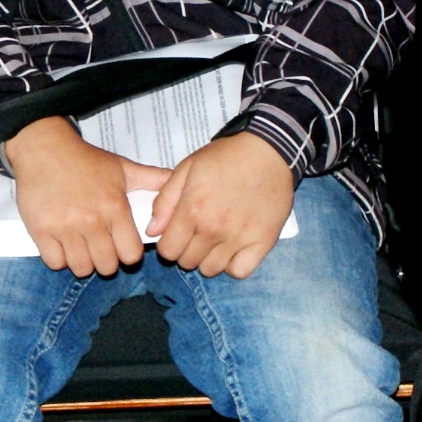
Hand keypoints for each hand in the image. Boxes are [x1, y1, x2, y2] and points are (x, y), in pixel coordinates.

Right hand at [6, 116, 170, 277]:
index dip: (128, 254)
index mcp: (115, 208)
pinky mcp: (41, 230)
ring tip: (81, 248)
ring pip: (80, 268)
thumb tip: (177, 180)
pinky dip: (59, 258)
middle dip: (106, 261)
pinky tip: (62, 245)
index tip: (121, 246)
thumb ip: (153, 178)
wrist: (44, 148)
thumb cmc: (85, 160)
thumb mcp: (123, 167)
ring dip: (82, 262)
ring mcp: (65, 228)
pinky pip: (54, 262)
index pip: (131, 255)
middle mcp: (92, 221)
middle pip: (107, 266)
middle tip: (100, 248)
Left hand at [147, 132, 291, 278]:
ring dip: (208, 259)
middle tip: (196, 234)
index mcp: (192, 210)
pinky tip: (232, 249)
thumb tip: (153, 231)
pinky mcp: (262, 242)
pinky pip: (240, 271)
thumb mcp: (187, 168)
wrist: (269, 151)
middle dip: (186, 251)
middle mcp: (214, 229)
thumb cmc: (225, 157)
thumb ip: (166, 201)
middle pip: (188, 262)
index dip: (168, 244)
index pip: (168, 251)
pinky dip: (233, 265)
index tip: (176, 234)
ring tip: (214, 240)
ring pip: (212, 270)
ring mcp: (239, 238)